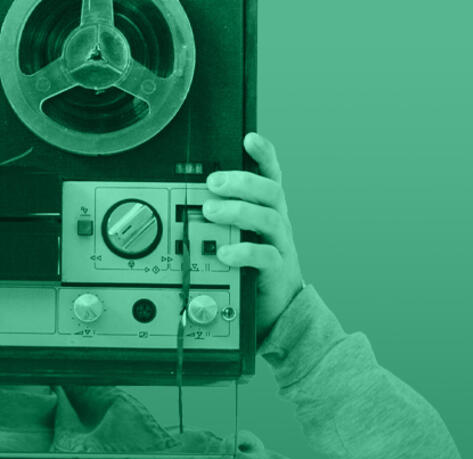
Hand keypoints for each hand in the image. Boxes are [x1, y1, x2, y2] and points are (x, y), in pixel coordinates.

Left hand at [201, 132, 304, 343]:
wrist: (276, 306)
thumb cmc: (252, 264)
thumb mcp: (238, 233)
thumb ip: (222, 212)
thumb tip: (192, 193)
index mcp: (267, 208)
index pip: (270, 174)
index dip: (264, 154)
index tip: (249, 137)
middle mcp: (277, 222)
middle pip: (270, 191)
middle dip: (242, 181)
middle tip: (213, 182)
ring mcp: (280, 245)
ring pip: (269, 219)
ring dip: (238, 211)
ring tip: (211, 211)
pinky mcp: (276, 271)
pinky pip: (265, 257)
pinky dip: (243, 252)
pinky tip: (224, 252)